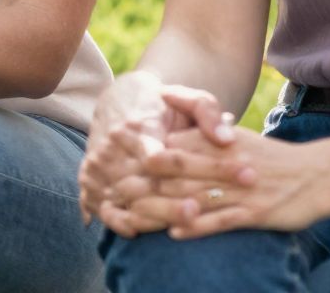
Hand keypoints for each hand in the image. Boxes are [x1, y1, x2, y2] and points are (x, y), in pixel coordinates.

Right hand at [80, 77, 235, 233]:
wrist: (118, 102)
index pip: (165, 157)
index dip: (200, 170)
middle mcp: (114, 149)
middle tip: (220, 206)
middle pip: (149, 185)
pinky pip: (105, 210)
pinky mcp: (90, 182)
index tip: (239, 176)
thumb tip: (226, 137)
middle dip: (183, 203)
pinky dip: (119, 223)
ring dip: (160, 217)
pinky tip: (138, 232)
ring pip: (130, 202)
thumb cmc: (160, 105)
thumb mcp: (185, 97)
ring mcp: (100, 168)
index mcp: (137, 127)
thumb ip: (206, 111)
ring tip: (192, 223)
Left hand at [107, 126, 329, 239]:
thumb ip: (198, 122)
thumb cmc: (268, 157)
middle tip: (113, 195)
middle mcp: (221, 164)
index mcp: (213, 143)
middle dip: (140, 185)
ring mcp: (237, 190)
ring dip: (159, 209)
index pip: (166, 150)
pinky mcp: (254, 213)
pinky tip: (175, 233)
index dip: (139, 161)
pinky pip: (220, 220)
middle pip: (171, 175)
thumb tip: (164, 101)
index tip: (114, 169)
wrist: (318, 174)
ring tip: (133, 217)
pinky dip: (196, 226)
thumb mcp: (232, 134)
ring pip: (190, 199)